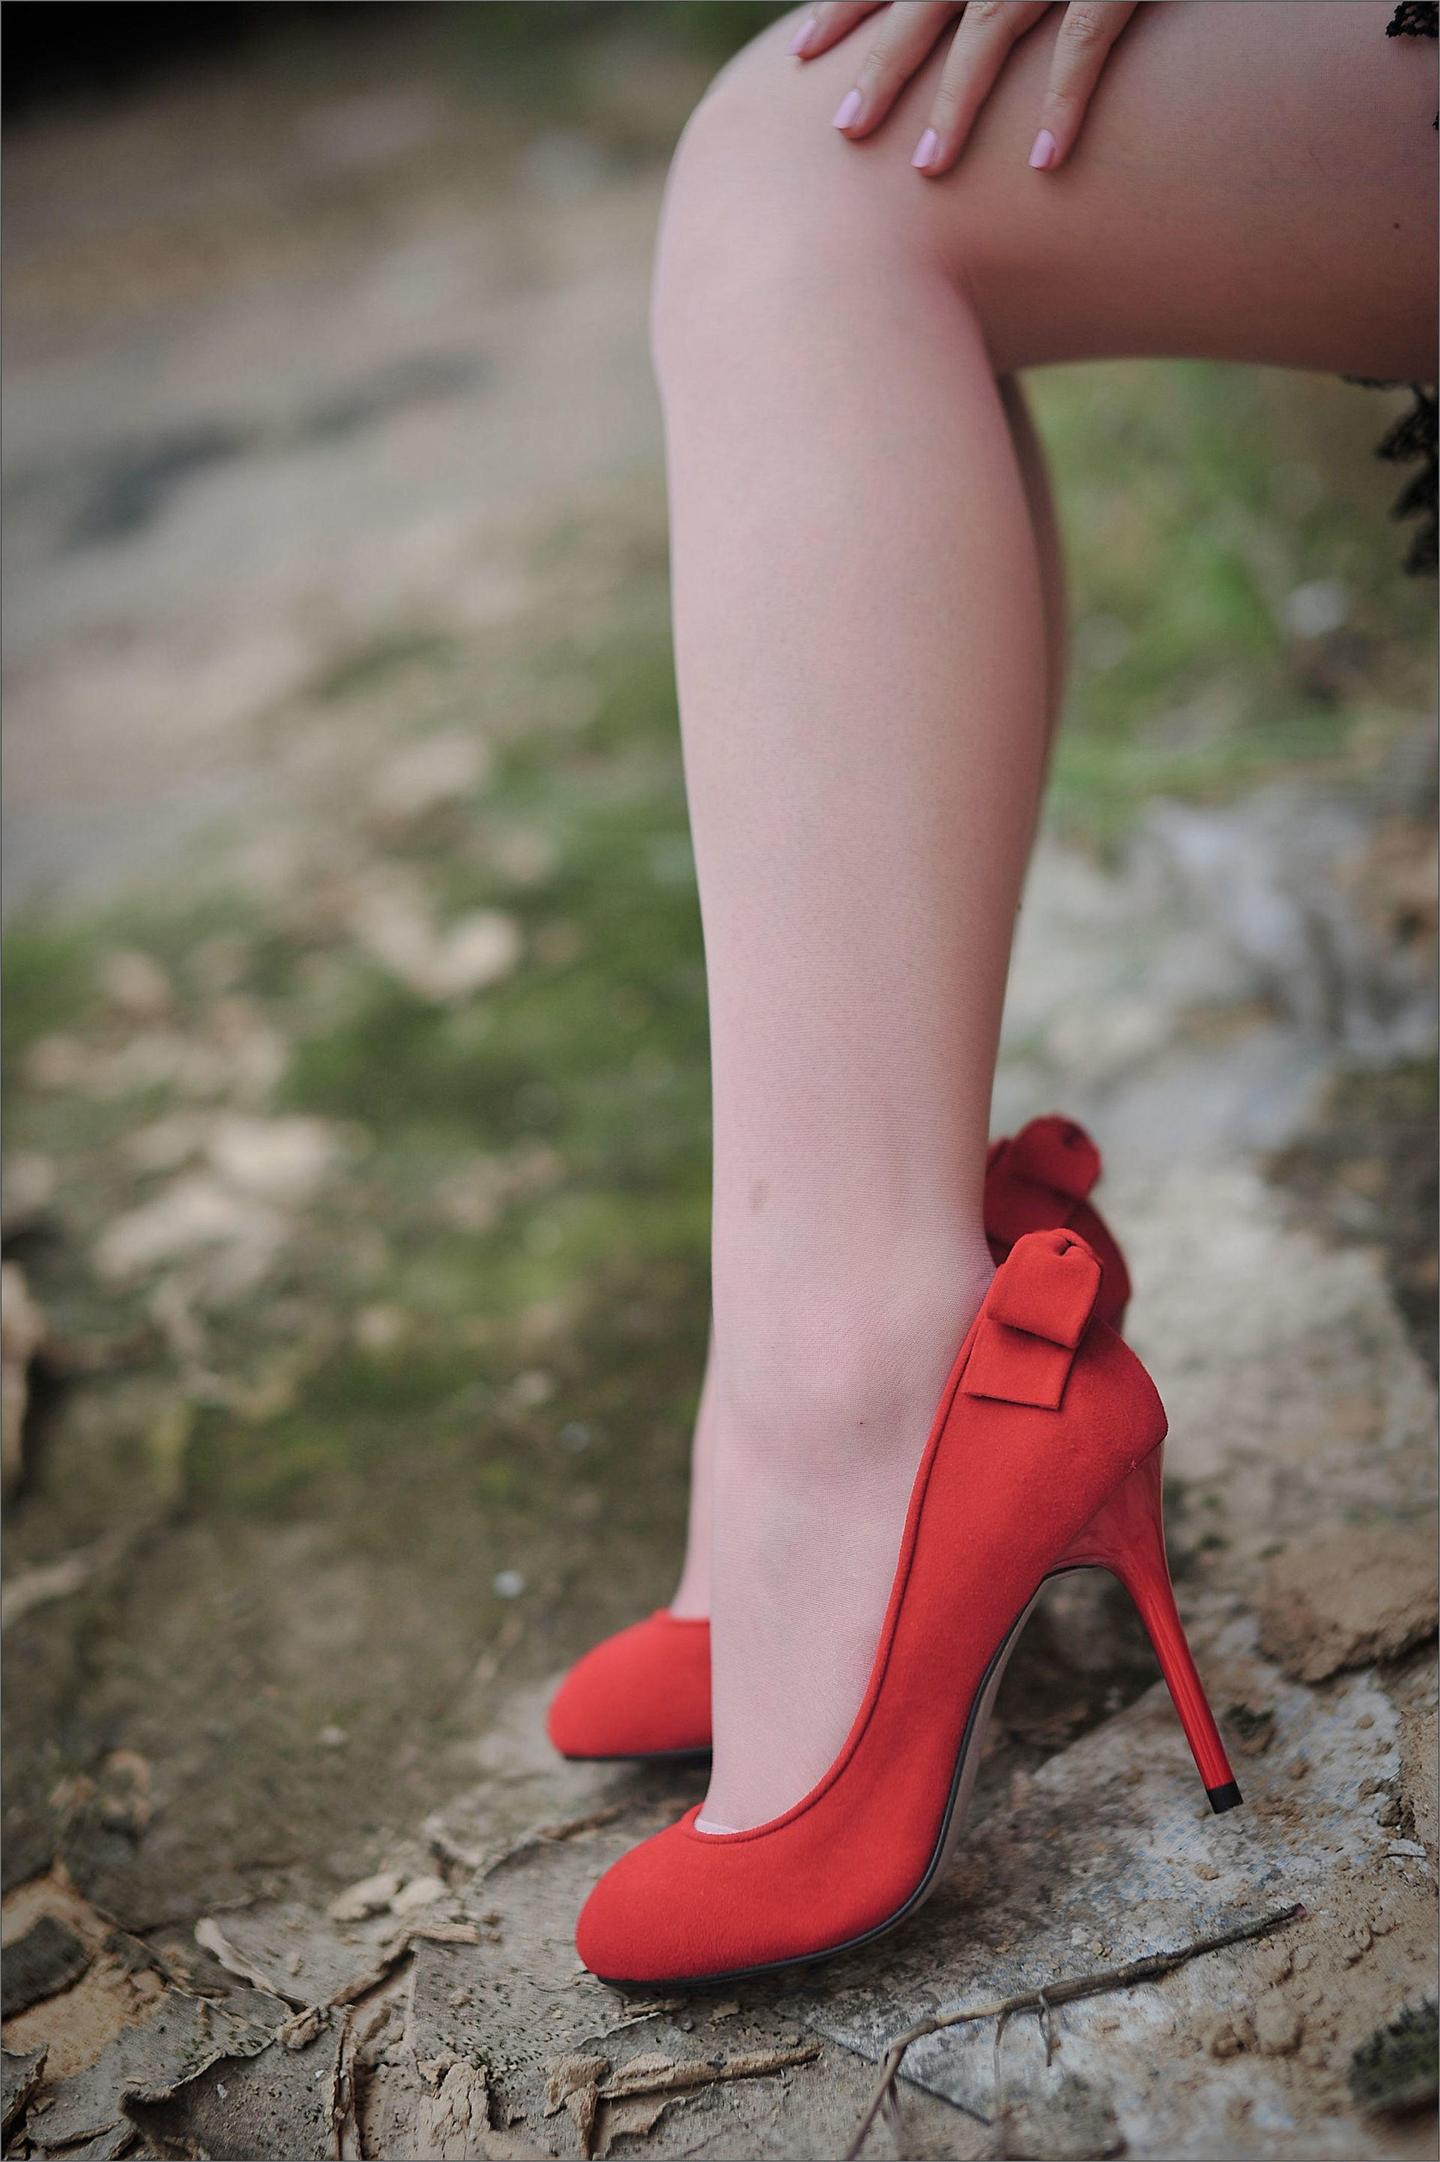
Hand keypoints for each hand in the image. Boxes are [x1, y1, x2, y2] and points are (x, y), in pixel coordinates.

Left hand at [789, 2, 1139, 175]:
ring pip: (992, 26)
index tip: (800, 49)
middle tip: (846, 132)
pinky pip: (1086, 41)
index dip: (846, 2)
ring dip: (957, 99)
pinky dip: (1064, 101)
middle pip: (927, 0)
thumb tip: (953, 15)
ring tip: (929, 167)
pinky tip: (1046, 161)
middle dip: (883, 63)